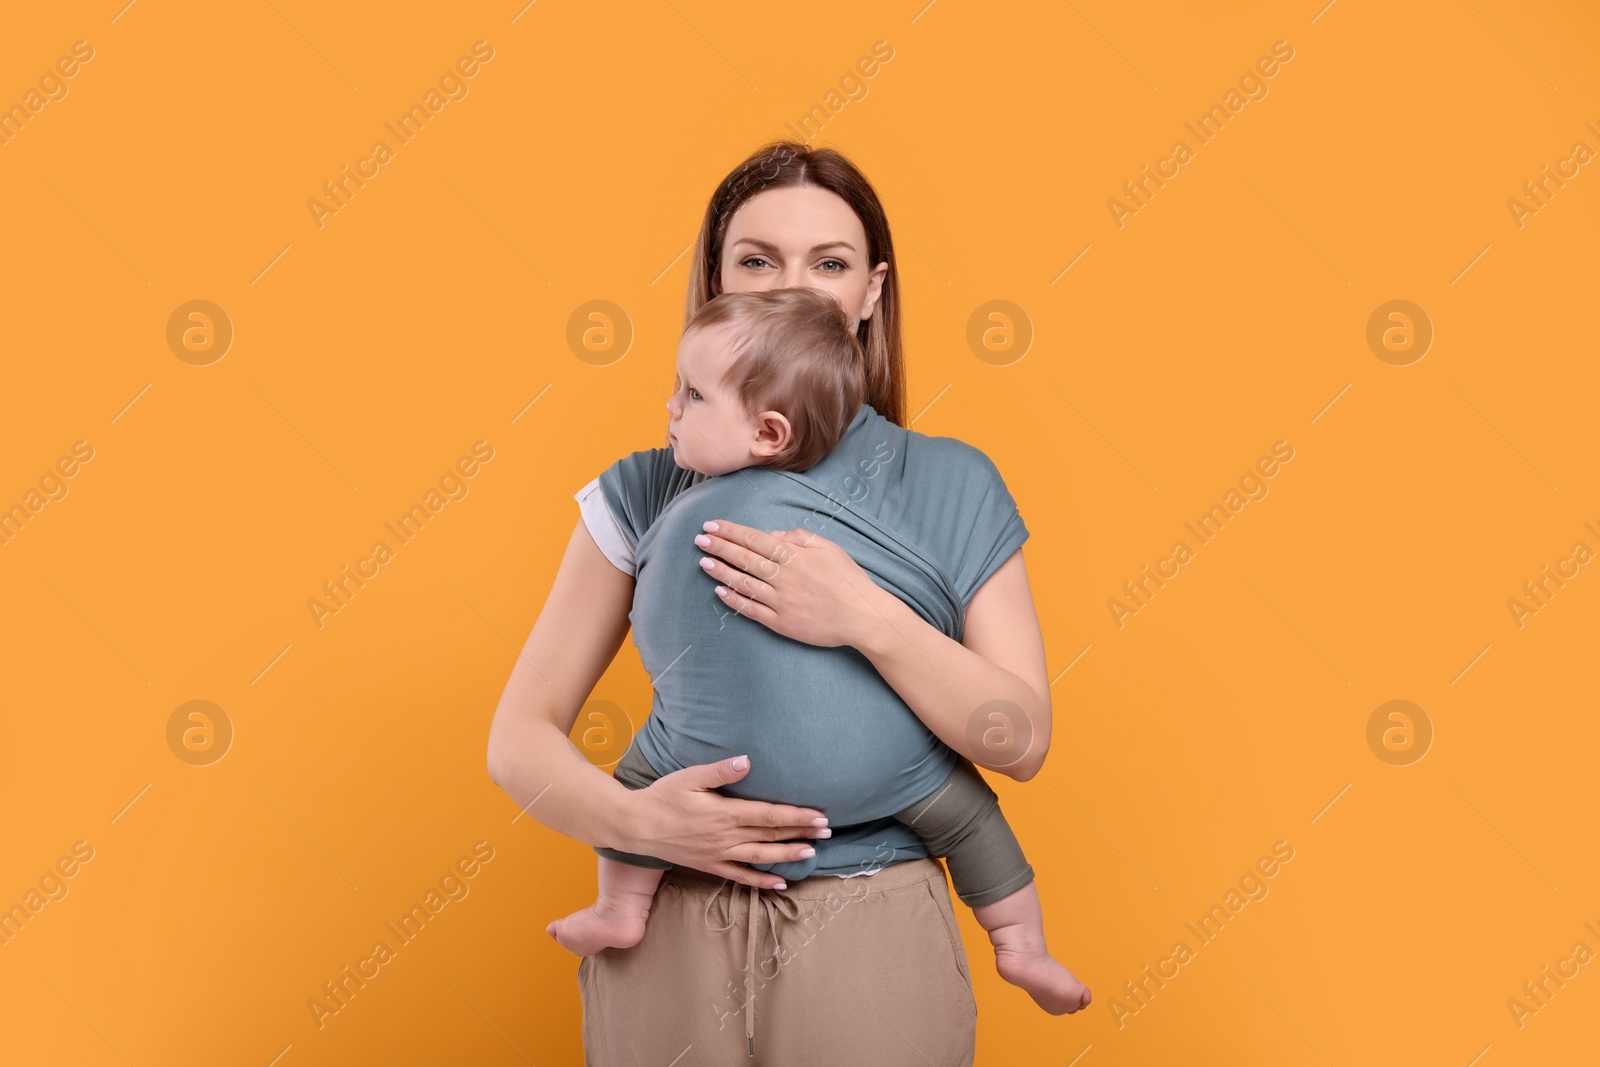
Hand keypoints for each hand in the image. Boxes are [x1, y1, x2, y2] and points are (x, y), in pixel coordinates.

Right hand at [625, 754, 831, 888]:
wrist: (636, 827)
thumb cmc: (663, 797)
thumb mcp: (690, 777)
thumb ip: (720, 771)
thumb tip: (747, 761)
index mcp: (725, 813)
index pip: (770, 815)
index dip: (797, 816)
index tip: (820, 817)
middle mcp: (726, 836)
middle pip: (771, 836)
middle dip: (801, 834)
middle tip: (827, 833)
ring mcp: (719, 854)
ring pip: (761, 857)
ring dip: (788, 856)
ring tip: (811, 854)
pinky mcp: (710, 865)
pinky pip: (740, 876)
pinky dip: (761, 881)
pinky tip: (780, 883)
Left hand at [694, 520, 881, 647]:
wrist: (863, 617)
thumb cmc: (849, 580)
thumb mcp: (830, 548)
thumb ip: (800, 538)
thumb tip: (772, 537)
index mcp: (795, 556)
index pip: (755, 540)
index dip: (731, 532)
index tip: (711, 525)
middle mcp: (784, 577)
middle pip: (745, 559)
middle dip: (720, 547)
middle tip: (699, 540)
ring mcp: (781, 601)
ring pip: (744, 583)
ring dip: (721, 572)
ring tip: (704, 562)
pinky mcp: (782, 623)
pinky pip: (753, 610)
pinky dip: (735, 601)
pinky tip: (720, 592)